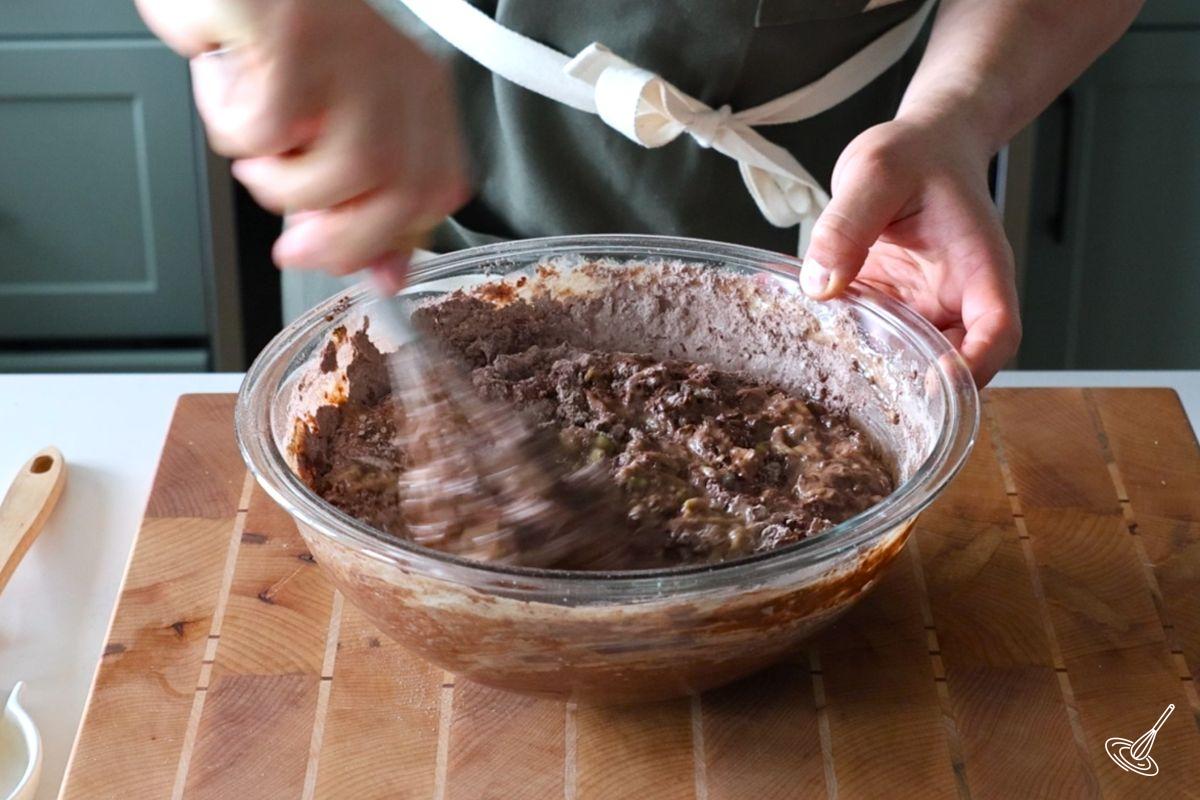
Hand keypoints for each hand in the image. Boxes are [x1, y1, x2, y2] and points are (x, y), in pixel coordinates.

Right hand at [135, 0, 469, 288]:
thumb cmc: (271, 47)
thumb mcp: (326, 134)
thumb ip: (361, 207)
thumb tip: (385, 275)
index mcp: (419, 95)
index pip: (438, 192)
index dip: (389, 239)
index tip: (338, 252)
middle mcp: (398, 72)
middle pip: (400, 193)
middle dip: (339, 240)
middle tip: (292, 242)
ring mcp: (351, 51)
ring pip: (345, 170)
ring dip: (283, 186)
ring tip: (256, 156)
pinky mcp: (293, 34)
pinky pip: (270, 127)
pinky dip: (237, 132)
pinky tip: (231, 101)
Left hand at [800, 116, 1020, 385]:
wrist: (920, 146)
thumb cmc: (917, 153)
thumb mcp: (876, 173)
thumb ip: (847, 225)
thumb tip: (820, 284)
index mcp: (977, 267)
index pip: (997, 332)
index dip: (974, 366)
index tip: (935, 380)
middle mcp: (955, 297)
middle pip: (954, 362)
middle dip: (915, 384)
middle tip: (863, 386)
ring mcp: (923, 307)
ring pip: (909, 359)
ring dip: (873, 370)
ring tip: (828, 368)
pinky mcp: (891, 307)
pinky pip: (874, 339)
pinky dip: (847, 346)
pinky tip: (809, 340)